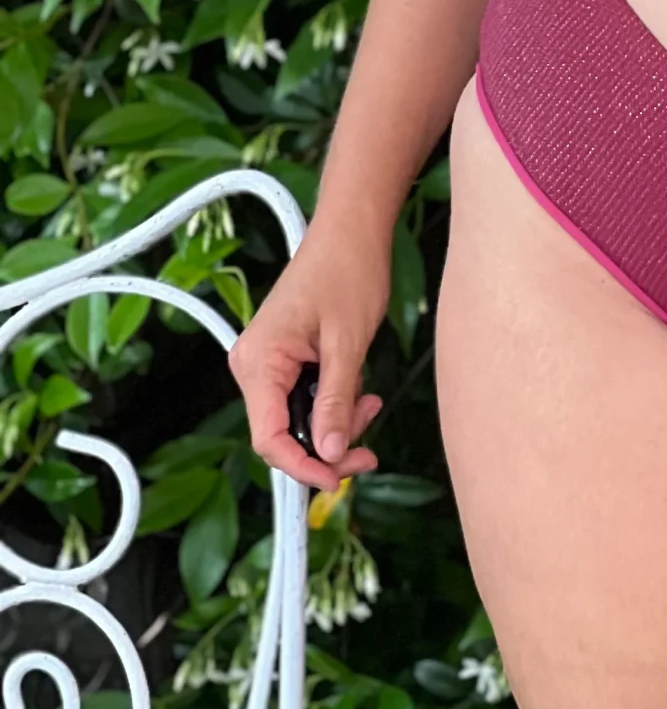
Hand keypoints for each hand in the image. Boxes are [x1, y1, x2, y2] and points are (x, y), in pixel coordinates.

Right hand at [229, 215, 388, 494]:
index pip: (270, 438)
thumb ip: (336, 401)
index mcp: (259, 362)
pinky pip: (304, 398)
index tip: (338, 478)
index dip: (303, 467)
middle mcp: (253, 365)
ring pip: (298, 420)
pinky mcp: (285, 358)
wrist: (353, 230)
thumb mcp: (348, 343)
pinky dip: (334, 403)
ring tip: (371, 403)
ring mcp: (267, 362)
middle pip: (284, 434)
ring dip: (336, 423)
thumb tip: (327, 452)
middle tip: (368, 447)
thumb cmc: (349, 271)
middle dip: (327, 445)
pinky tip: (360, 393)